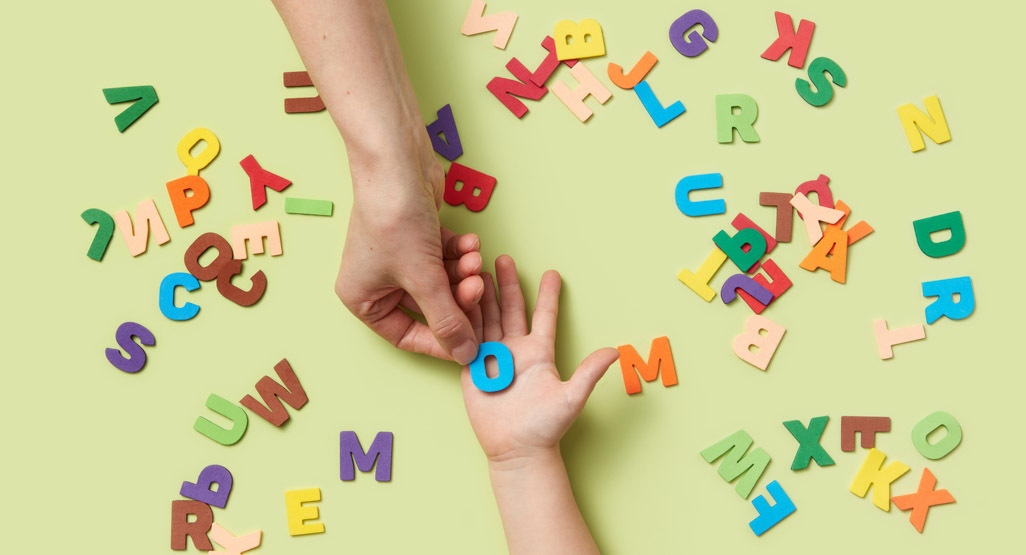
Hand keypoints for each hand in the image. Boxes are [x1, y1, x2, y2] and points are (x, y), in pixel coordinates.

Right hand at [335, 156, 484, 364]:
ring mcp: (397, 257)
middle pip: (429, 307)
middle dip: (457, 297)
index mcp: (362, 298)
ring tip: (473, 258)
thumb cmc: (393, 220)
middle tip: (478, 287)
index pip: (406, 336)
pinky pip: (443, 258)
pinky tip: (468, 242)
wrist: (396, 162)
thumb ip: (447, 320)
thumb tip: (466, 355)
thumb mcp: (423, 279)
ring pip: (441, 281)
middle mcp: (376, 280)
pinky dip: (458, 252)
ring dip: (462, 272)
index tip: (470, 341)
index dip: (441, 341)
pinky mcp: (417, 236)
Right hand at [462, 255, 619, 462]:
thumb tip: (614, 352)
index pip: (544, 316)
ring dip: (483, 296)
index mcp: (539, 353)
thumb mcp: (572, 398)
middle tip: (503, 258)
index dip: (548, 295)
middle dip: (507, 284)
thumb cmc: (547, 427)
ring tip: (477, 270)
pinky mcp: (473, 368)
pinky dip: (464, 318)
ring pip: (487, 319)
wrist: (518, 450)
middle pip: (510, 310)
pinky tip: (459, 298)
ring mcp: (493, 358)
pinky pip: (467, 338)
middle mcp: (515, 351)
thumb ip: (589, 373)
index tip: (552, 272)